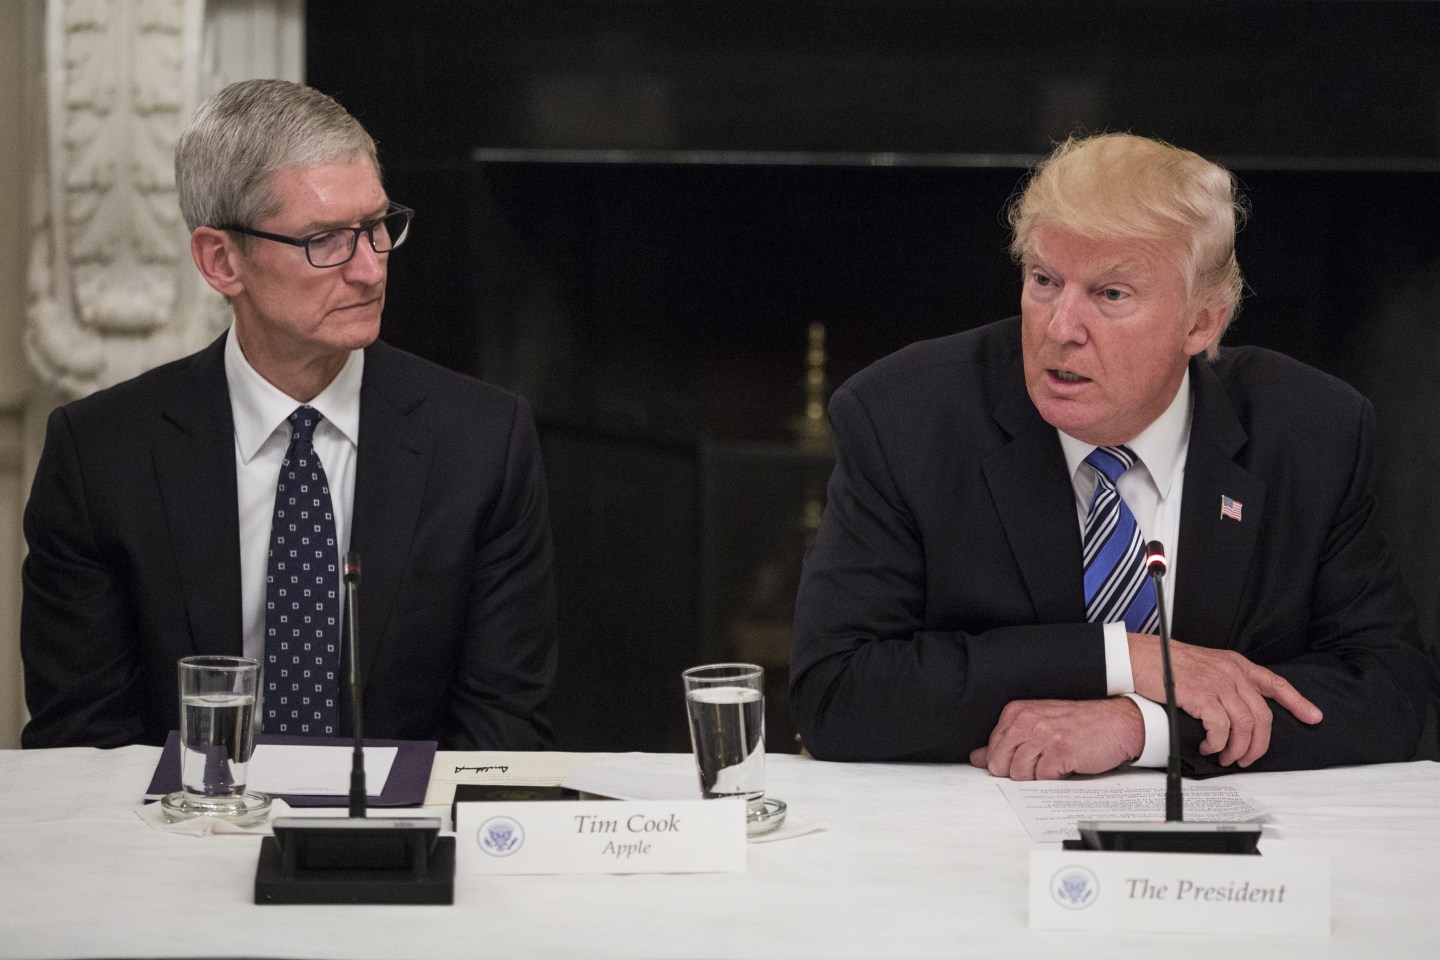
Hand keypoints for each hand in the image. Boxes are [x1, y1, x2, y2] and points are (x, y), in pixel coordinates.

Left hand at [969, 698, 1143, 780]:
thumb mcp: (1037, 725)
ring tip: (1055, 762)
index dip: (1008, 762)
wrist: (1116, 722)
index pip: (991, 750)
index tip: (1025, 759)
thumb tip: (977, 757)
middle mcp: (1026, 721)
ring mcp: (1043, 735)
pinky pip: (1043, 779)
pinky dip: (1055, 779)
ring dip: (1038, 776)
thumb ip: (1006, 741)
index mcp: (1016, 712)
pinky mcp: (1060, 751)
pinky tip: (1067, 765)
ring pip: (1019, 775)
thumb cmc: (1079, 724)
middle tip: (1040, 764)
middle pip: (1000, 765)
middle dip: (1019, 772)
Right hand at [1128, 634, 1322, 766]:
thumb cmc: (1166, 663)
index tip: (1313, 717)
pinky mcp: (1201, 695)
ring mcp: (1217, 683)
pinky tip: (1208, 746)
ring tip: (1226, 757)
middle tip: (1248, 758)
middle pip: (1262, 715)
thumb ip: (1225, 681)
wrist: (1140, 656)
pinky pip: (1221, 728)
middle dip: (1259, 743)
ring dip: (1237, 749)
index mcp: (1236, 664)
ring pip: (1244, 725)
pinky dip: (1217, 743)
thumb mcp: (1205, 665)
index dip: (1297, 702)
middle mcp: (1231, 673)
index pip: (1275, 684)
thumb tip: (1236, 708)